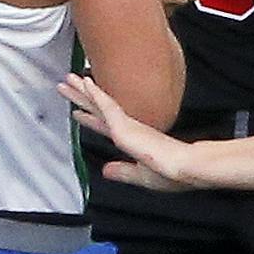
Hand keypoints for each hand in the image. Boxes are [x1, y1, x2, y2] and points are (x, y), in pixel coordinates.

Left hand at [58, 73, 193, 191]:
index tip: (76, 111)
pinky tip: (86, 83)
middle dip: (81, 97)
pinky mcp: (126, 125)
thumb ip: (123, 171)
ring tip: (68, 78)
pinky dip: (95, 94)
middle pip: (98, 109)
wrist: (186, 168)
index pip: (105, 125)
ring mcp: (127, 124)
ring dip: (82, 91)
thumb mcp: (141, 176)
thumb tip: (105, 170)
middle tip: (66, 82)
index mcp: (132, 139)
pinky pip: (107, 105)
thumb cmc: (172, 174)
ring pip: (99, 103)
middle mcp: (128, 127)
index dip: (90, 118)